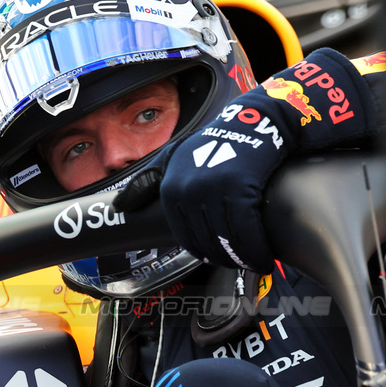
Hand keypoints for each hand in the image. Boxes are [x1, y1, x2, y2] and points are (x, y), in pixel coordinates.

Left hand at [160, 48, 376, 270]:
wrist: (255, 123)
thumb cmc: (217, 142)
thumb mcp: (174, 157)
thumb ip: (148, 182)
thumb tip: (120, 205)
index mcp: (171, 188)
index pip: (186, 237)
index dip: (205, 253)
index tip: (220, 258)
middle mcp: (189, 190)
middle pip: (208, 242)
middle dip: (227, 258)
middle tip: (242, 263)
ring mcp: (215, 190)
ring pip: (228, 241)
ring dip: (243, 258)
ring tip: (255, 263)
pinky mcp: (241, 189)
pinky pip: (247, 232)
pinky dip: (257, 250)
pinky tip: (264, 257)